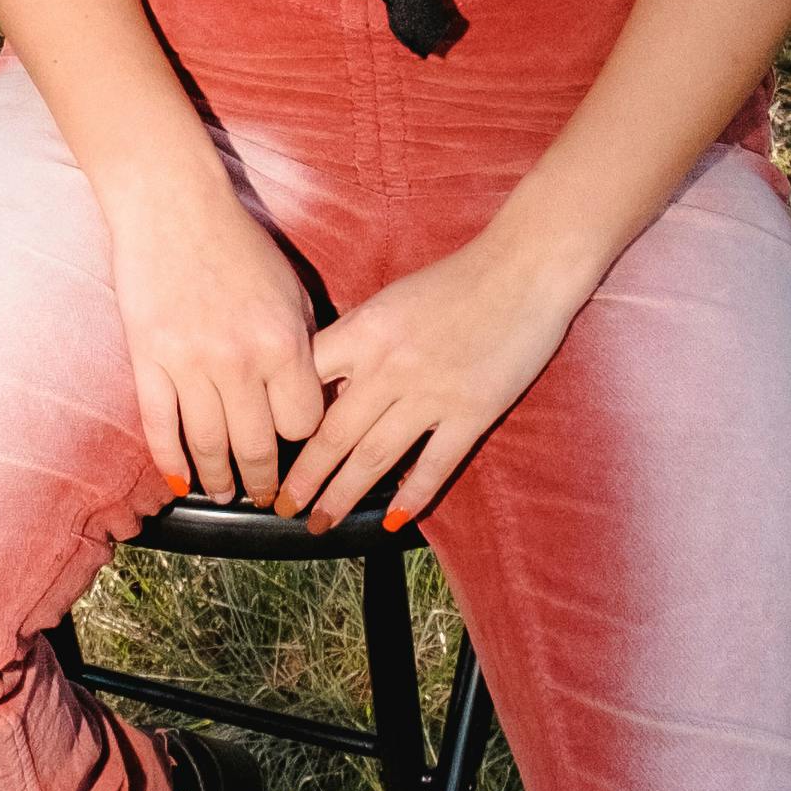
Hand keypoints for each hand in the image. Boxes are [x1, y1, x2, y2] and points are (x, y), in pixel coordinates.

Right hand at [102, 160, 325, 512]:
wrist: (173, 206)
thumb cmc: (239, 244)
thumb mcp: (290, 292)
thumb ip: (304, 347)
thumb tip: (313, 400)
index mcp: (283, 342)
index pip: (302, 423)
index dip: (301, 441)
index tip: (296, 450)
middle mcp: (240, 361)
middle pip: (257, 447)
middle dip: (263, 480)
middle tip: (265, 497)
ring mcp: (189, 364)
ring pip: (208, 446)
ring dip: (219, 481)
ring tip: (224, 494)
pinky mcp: (148, 360)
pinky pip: (161, 426)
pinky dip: (171, 460)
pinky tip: (181, 480)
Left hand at [277, 218, 588, 532]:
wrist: (524, 268)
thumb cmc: (457, 278)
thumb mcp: (391, 300)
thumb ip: (359, 341)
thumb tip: (330, 385)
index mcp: (365, 332)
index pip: (307, 385)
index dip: (281, 422)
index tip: (266, 449)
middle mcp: (389, 367)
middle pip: (332, 433)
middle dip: (303, 477)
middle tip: (282, 506)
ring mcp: (432, 393)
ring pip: (374, 457)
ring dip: (342, 495)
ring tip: (321, 523)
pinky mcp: (472, 412)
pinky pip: (435, 464)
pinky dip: (413, 495)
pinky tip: (393, 519)